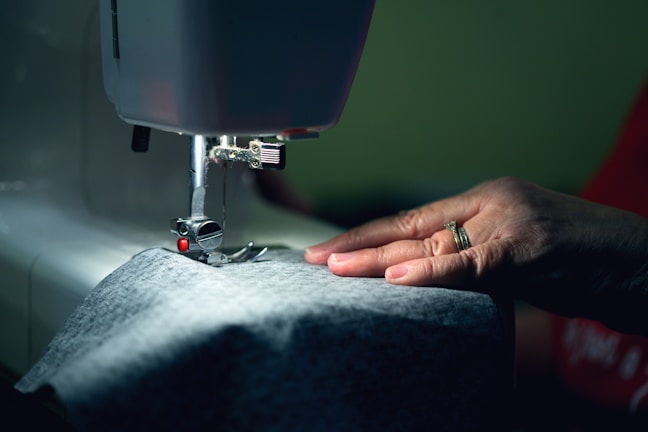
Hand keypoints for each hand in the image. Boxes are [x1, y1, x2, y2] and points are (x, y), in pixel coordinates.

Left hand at [305, 177, 647, 333]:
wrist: (634, 258)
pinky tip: (395, 278)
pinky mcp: (526, 246)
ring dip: (379, 259)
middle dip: (360, 244)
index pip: (413, 218)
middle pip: (410, 227)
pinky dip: (431, 272)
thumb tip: (417, 276)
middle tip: (316, 258)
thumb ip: (467, 259)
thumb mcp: (511, 254)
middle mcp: (488, 203)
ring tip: (336, 269)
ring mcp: (506, 220)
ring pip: (430, 243)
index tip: (332, 248)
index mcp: (483, 201)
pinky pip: (469, 264)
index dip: (369, 234)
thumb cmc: (574, 258)